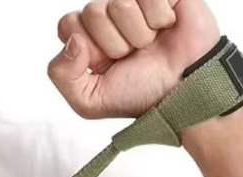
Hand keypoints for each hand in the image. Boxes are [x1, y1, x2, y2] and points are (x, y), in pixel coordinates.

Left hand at [48, 0, 220, 118]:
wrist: (180, 90)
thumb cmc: (138, 93)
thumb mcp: (89, 101)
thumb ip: (61, 75)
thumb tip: (72, 40)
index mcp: (87, 36)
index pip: (68, 24)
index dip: (87, 48)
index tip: (105, 63)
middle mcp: (108, 14)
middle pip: (93, 11)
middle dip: (114, 43)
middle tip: (132, 55)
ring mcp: (136, 0)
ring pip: (121, 2)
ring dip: (138, 34)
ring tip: (150, 44)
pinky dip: (159, 18)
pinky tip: (166, 27)